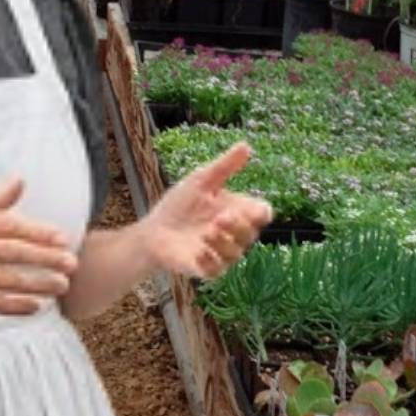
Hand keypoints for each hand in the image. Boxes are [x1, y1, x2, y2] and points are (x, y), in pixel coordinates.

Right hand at [0, 176, 78, 314]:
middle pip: (10, 253)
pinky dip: (13, 306)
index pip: (7, 226)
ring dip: (35, 284)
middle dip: (44, 259)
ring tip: (60, 286)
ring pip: (3, 280)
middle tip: (70, 264)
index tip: (61, 238)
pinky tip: (34, 307)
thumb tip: (19, 182)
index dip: (36, 233)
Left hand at [143, 141, 272, 280]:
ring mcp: (220, 253)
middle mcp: (233, 234)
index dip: (262, 213)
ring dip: (224, 242)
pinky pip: (217, 270)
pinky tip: (199, 250)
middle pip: (251, 233)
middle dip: (239, 226)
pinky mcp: (205, 269)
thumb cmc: (180, 205)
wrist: (153, 230)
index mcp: (237, 211)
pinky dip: (211, 260)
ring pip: (236, 253)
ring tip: (207, 232)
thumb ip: (224, 166)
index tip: (254, 209)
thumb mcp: (201, 180)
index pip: (262, 214)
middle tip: (220, 217)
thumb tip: (245, 145)